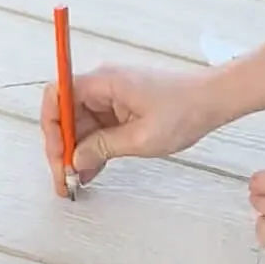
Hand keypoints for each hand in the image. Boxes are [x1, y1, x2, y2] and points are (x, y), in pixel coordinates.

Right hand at [40, 64, 223, 194]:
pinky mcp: (121, 107)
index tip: (57, 156)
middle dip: (62, 147)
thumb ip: (104, 148)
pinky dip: (92, 148)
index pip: (57, 97)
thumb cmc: (185, 110)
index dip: (51, 128)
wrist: (213, 99)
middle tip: (64, 178)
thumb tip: (75, 160)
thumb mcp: (141, 138)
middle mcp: (102, 84)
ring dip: (76, 152)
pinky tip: (90, 171)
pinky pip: (96, 127)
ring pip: (79, 124)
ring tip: (76, 181)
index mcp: (103, 82)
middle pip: (65, 114)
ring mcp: (111, 96)